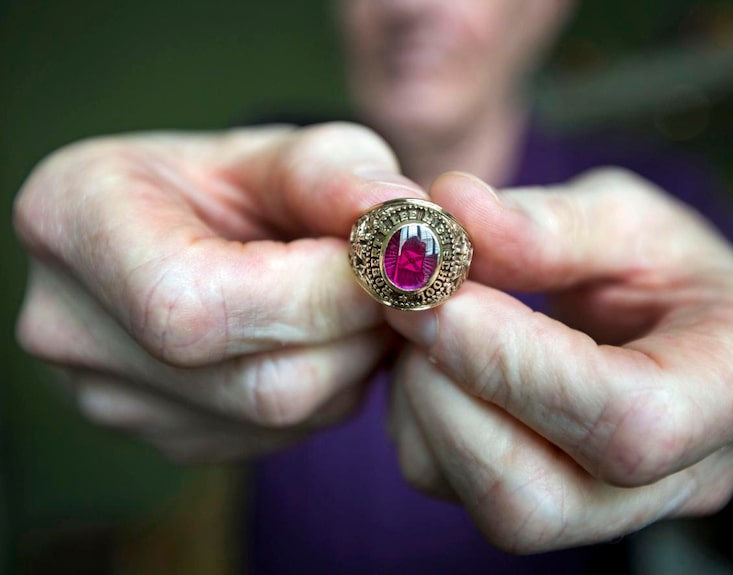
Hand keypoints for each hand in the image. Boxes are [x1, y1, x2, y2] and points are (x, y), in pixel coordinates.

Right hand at [14, 122, 424, 462]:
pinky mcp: (166, 435)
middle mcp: (71, 327)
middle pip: (256, 383)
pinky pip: (281, 436)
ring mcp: (114, 397)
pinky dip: (327, 388)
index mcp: (73, 222)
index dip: (321, 293)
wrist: (192, 227)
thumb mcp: (282, 152)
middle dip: (354, 330)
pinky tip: (319, 337)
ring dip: (351, 360)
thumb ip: (339, 177)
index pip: (200, 307)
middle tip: (387, 283)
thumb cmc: (232, 181)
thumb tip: (406, 232)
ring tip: (352, 302)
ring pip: (282, 419)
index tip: (385, 260)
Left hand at [385, 170, 732, 552]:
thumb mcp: (630, 220)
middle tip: (406, 302)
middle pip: (540, 498)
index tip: (440, 297)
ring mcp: (606, 508)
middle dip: (452, 394)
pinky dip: (418, 418)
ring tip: (422, 317)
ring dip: (425, 405)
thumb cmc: (671, 271)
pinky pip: (452, 487)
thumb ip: (550, 222)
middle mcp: (677, 479)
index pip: (628, 422)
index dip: (516, 366)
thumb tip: (452, 208)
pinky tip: (431, 353)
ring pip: (489, 506)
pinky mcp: (541, 503)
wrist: (682, 330)